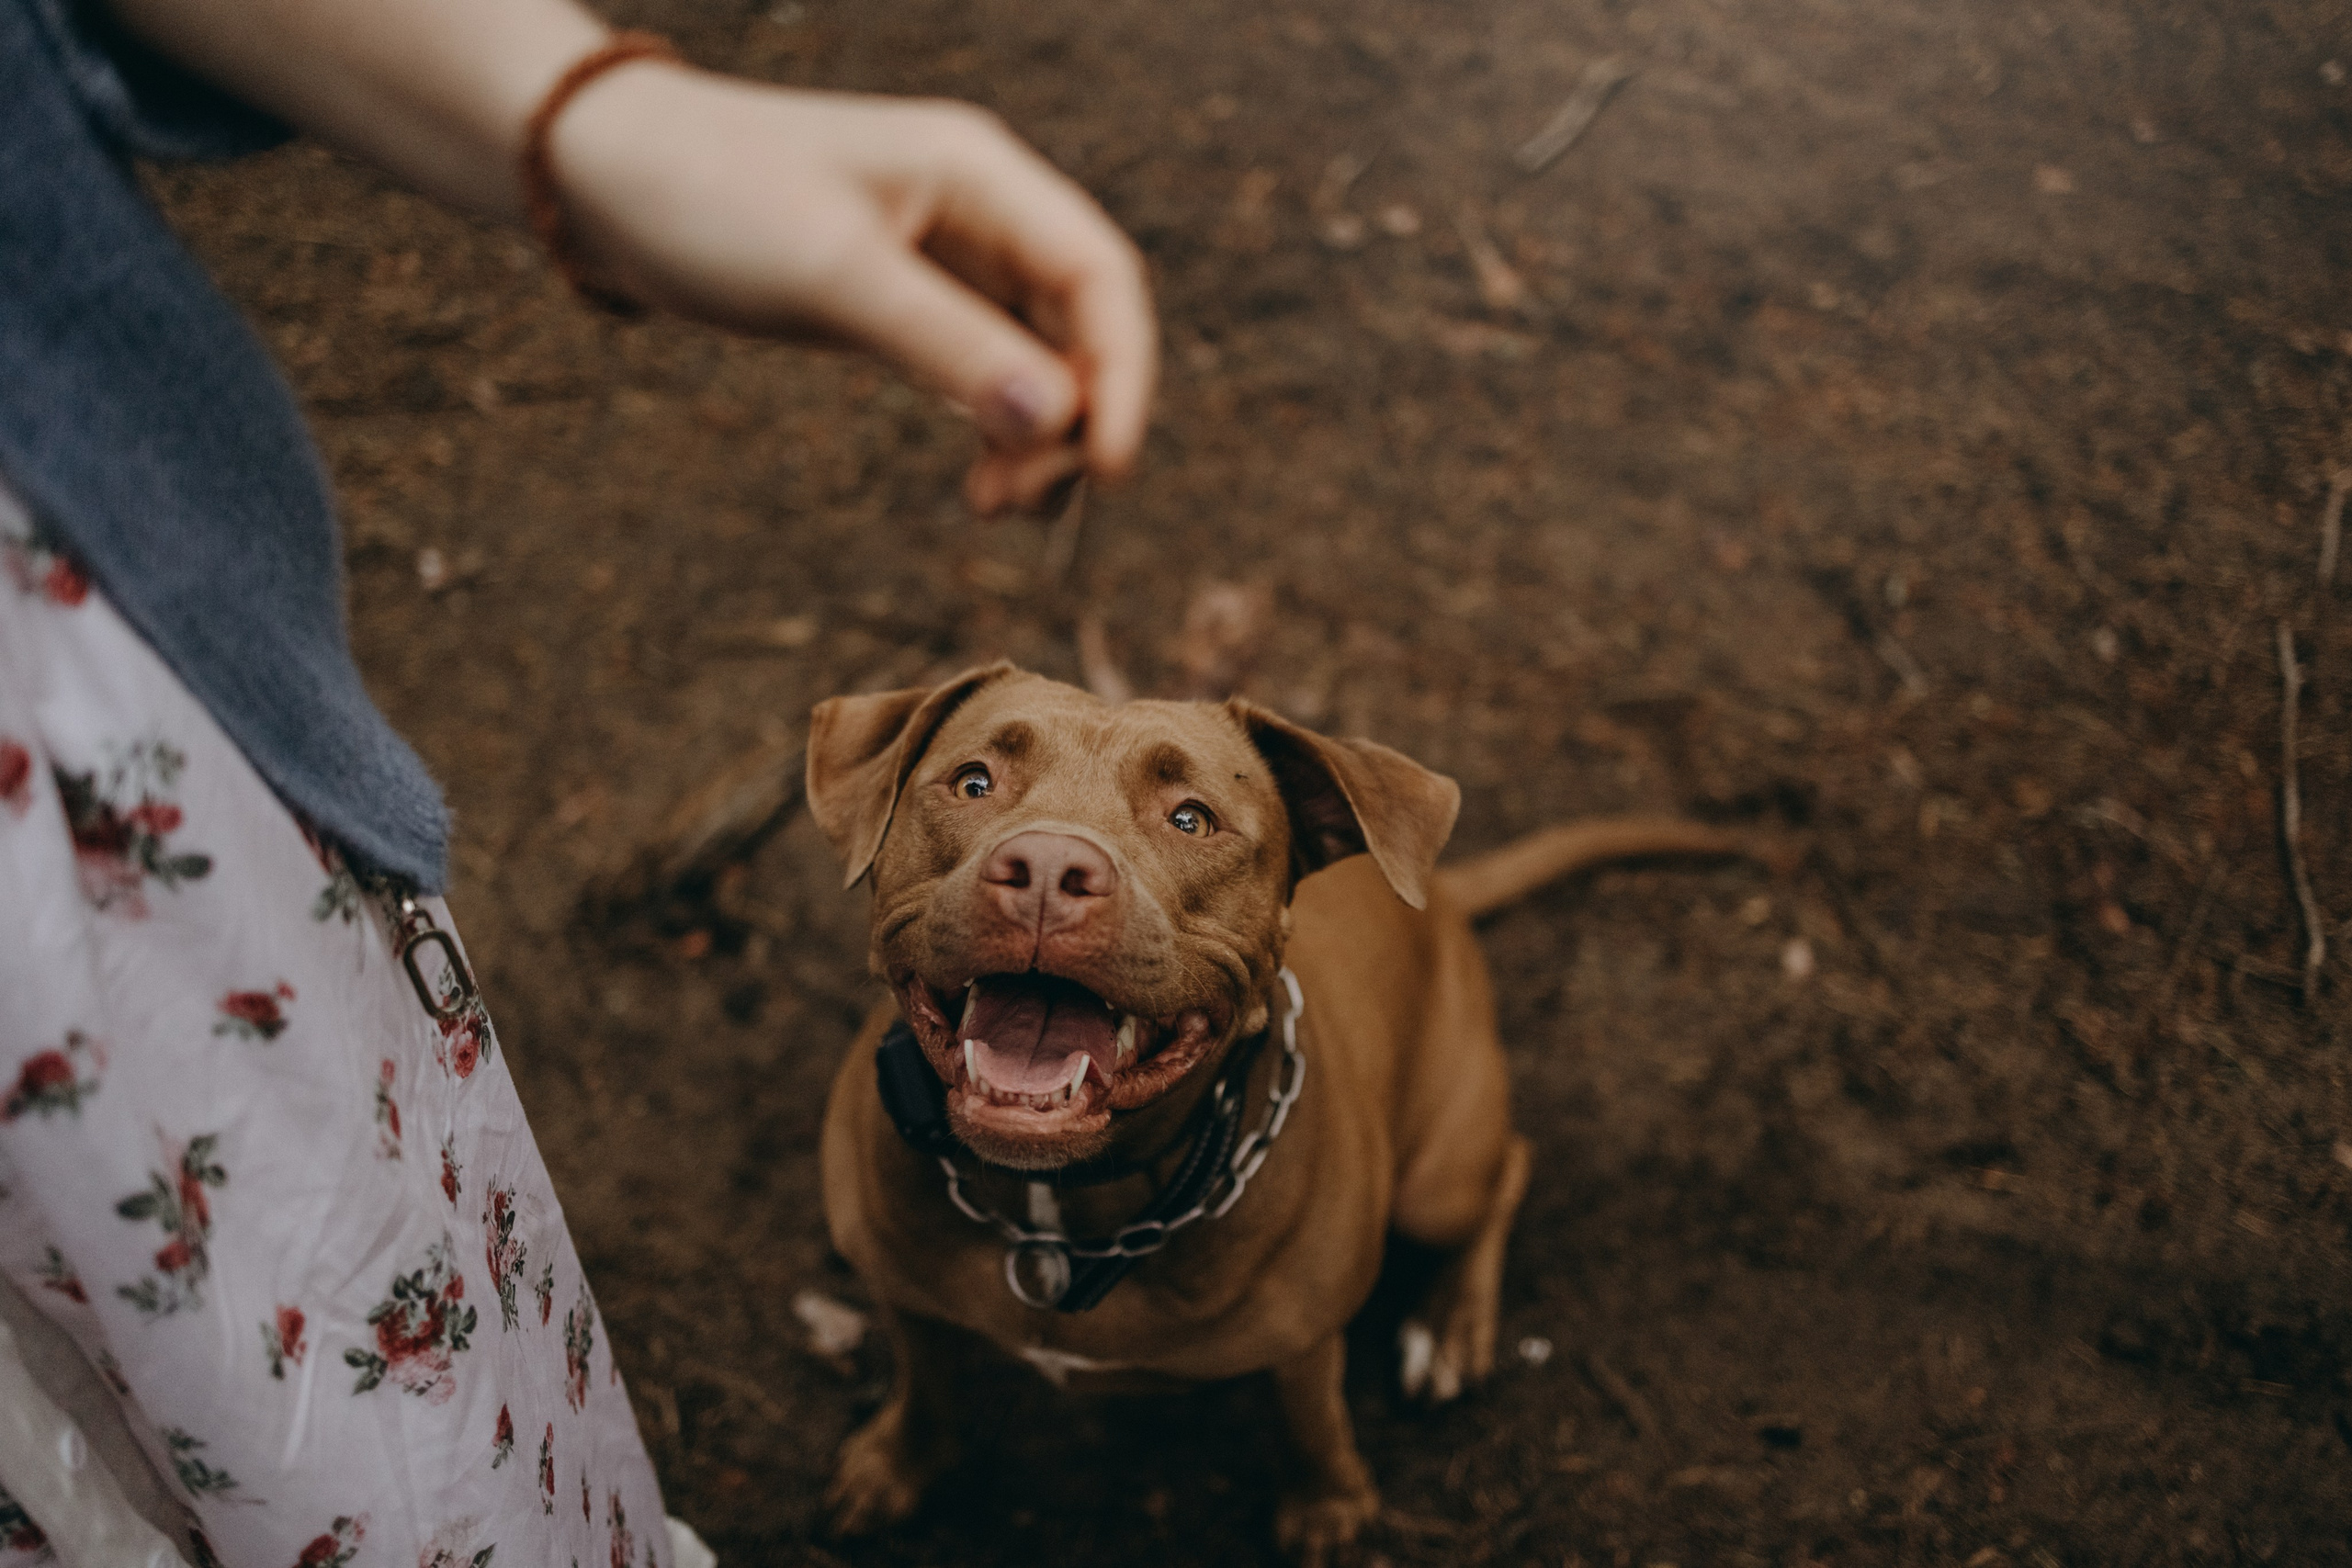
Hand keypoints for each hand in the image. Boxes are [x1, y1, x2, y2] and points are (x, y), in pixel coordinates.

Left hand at [551, 67, 1155, 513]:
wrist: (601, 176)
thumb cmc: (707, 197)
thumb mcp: (831, 276)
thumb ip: (947, 346)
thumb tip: (1058, 422)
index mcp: (981, 175)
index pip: (1099, 277)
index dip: (1124, 375)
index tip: (1107, 470)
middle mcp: (981, 213)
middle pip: (1082, 328)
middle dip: (1076, 422)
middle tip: (1019, 506)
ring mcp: (947, 258)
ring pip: (1041, 361)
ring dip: (1041, 441)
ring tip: (993, 508)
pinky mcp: (906, 300)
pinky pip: (988, 374)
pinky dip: (996, 432)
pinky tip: (978, 483)